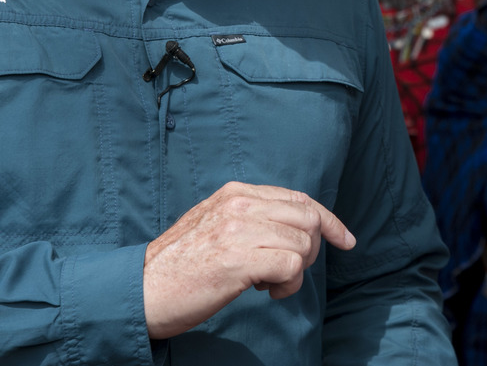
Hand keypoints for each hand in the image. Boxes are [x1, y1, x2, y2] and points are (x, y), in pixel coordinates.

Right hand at [143, 181, 355, 338]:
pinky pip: (291, 266)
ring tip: (269, 285)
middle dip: (312, 248)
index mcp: (236, 192)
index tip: (344, 239)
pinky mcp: (237, 259)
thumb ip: (251, 217)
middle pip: (308, 217)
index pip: (299, 198)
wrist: (141, 290)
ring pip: (302, 242)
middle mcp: (239, 204)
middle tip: (288, 272)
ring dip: (296, 271)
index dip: (328, 220)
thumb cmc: (180, 265)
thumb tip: (295, 226)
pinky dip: (288, 284)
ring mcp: (238, 230)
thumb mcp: (215, 224)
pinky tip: (265, 292)